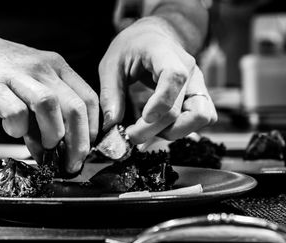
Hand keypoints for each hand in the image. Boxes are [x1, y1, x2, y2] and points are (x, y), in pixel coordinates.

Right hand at [0, 33, 98, 173]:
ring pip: (49, 106)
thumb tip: (53, 150)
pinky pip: (15, 111)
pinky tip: (12, 130)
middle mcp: (41, 67)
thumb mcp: (29, 83)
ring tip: (43, 148)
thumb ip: (43, 115)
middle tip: (71, 162)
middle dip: (78, 141)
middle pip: (75, 106)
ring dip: (51, 134)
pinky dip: (18, 128)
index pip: (88, 98)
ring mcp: (17, 74)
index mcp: (55, 66)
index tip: (86, 149)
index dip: (92, 129)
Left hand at [99, 17, 216, 143]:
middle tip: (131, 135)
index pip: (174, 77)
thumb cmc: (131, 47)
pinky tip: (160, 128)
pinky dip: (183, 129)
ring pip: (202, 117)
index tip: (142, 118)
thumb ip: (109, 94)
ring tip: (149, 131)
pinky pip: (202, 118)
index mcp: (165, 53)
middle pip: (183, 109)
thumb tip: (111, 125)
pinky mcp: (199, 95)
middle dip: (155, 130)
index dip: (161, 103)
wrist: (153, 36)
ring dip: (174, 132)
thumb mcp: (111, 64)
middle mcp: (189, 69)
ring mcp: (198, 83)